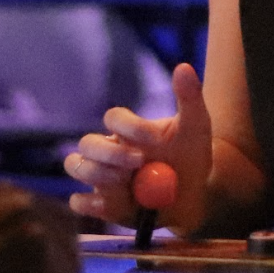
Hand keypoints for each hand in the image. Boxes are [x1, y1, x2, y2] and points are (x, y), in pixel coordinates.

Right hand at [65, 62, 211, 233]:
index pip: (114, 118)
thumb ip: (190, 98)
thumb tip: (184, 67)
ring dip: (95, 173)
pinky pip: (79, 202)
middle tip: (138, 162)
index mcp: (128, 129)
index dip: (130, 125)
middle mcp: (109, 151)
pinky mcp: (102, 205)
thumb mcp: (196, 127)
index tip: (156, 139)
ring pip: (76, 166)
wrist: (197, 196)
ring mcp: (102, 177)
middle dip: (109, 153)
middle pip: (87, 143)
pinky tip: (108, 204)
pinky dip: (87, 203)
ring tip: (124, 182)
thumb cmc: (192, 156)